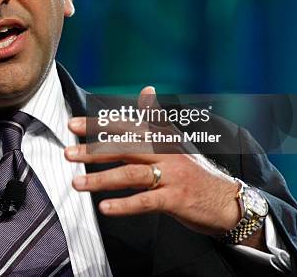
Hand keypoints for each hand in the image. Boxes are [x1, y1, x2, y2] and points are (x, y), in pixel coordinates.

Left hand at [65, 86, 242, 237]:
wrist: (229, 200)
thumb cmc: (195, 170)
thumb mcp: (177, 140)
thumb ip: (156, 117)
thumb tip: (147, 89)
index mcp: (162, 137)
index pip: (125, 126)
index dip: (98, 124)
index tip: (72, 125)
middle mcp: (166, 152)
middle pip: (125, 147)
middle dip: (94, 150)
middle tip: (67, 153)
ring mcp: (172, 175)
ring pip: (131, 174)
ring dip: (101, 179)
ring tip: (77, 183)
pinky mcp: (176, 199)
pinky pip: (146, 201)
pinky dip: (124, 205)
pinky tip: (105, 207)